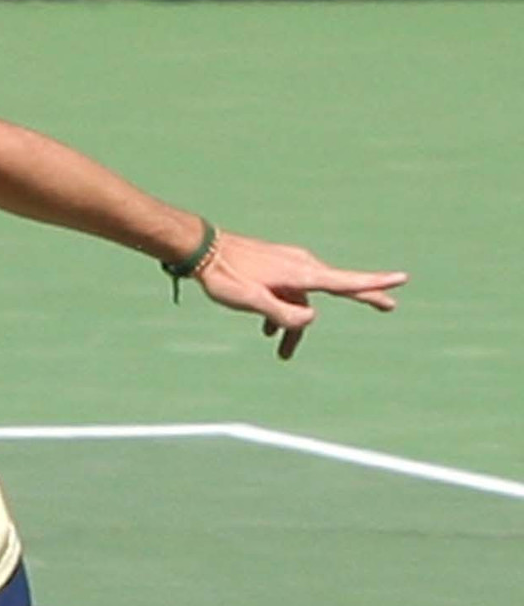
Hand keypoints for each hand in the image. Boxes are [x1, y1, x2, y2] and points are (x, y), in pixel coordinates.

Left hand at [194, 235, 406, 361]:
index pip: (345, 282)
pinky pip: (288, 296)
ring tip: (283, 354)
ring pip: (304, 301)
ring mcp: (289, 267)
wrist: (203, 250)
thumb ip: (282, 314)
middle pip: (337, 288)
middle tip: (390, 307)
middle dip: (361, 299)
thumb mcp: (252, 301)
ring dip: (296, 327)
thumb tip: (311, 320)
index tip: (401, 279)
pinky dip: (283, 313)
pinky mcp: (276, 270)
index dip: (374, 284)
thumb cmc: (226, 277)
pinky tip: (267, 332)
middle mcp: (301, 266)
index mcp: (301, 274)